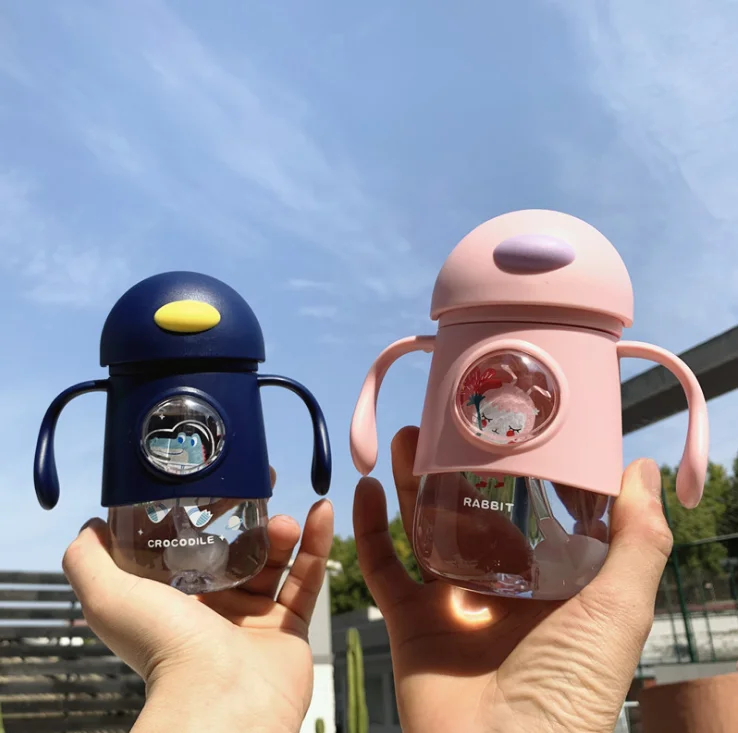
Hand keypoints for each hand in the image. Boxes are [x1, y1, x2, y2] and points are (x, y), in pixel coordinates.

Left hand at [63, 468, 333, 732]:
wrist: (222, 702)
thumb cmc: (164, 648)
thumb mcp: (109, 597)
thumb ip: (87, 560)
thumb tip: (91, 524)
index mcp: (174, 601)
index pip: (189, 546)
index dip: (201, 512)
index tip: (214, 481)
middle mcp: (213, 609)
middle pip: (235, 550)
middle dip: (247, 518)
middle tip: (257, 488)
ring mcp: (254, 618)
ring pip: (272, 562)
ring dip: (279, 531)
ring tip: (280, 519)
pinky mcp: (290, 627)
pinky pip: (308, 578)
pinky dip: (318, 543)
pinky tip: (322, 510)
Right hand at [354, 427, 670, 732]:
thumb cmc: (570, 693)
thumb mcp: (618, 611)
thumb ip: (639, 542)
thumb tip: (640, 467)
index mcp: (545, 584)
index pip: (527, 512)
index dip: (512, 469)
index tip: (501, 426)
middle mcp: (496, 589)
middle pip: (467, 514)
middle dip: (452, 469)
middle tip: (442, 424)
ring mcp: (449, 604)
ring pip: (422, 530)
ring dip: (408, 484)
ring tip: (404, 439)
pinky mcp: (408, 622)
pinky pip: (380, 568)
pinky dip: (367, 529)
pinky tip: (363, 489)